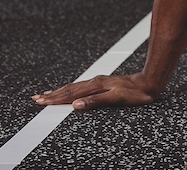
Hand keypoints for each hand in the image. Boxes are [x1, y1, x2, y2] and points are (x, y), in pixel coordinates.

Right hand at [32, 73, 160, 110]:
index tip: (41, 102)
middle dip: (52, 94)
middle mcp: (95, 82)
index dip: (55, 99)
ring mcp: (99, 82)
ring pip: (75, 87)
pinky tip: (71, 91)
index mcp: (96, 86)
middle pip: (69, 89)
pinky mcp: (104, 83)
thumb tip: (76, 105)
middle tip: (36, 98)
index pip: (70, 94)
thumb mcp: (116, 99)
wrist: (150, 83)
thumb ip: (95, 102)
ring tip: (48, 94)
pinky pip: (82, 86)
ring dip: (60, 91)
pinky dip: (72, 89)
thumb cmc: (135, 94)